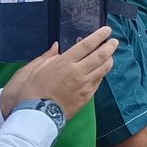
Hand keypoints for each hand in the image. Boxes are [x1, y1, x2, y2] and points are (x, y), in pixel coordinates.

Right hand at [0, 27, 117, 120]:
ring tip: (110, 55)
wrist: (37, 116)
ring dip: (109, 59)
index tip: (107, 30)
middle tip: (114, 41)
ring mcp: (85, 85)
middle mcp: (77, 72)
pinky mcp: (87, 96)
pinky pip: (99, 81)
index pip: (86, 45)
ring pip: (104, 68)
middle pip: (100, 55)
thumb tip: (56, 46)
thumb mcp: (34, 70)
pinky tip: (101, 70)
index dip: (98, 36)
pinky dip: (102, 73)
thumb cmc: (32, 92)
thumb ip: (46, 57)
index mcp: (64, 63)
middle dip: (110, 46)